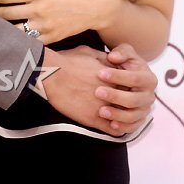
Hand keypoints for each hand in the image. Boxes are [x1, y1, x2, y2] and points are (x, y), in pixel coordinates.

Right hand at [37, 44, 155, 135]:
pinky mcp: (94, 119)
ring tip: (120, 116)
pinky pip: (113, 130)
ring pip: (125, 118)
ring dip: (124, 118)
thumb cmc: (67, 61)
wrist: (51, 74)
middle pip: (131, 103)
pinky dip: (115, 129)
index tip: (126, 89)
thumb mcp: (89, 52)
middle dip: (128, 103)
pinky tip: (112, 125)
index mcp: (114, 76)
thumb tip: (112, 61)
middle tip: (124, 103)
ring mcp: (105, 107)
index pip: (132, 86)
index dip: (129, 88)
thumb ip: (104, 58)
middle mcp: (113, 93)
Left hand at [94, 43, 157, 132]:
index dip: (118, 76)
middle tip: (97, 92)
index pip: (135, 78)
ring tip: (101, 111)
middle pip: (134, 99)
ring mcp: (145, 109)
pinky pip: (133, 127)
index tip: (100, 73)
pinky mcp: (139, 120)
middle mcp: (149, 96)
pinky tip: (111, 124)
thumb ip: (121, 52)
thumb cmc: (125, 63)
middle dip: (115, 96)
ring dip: (117, 114)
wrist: (126, 78)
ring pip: (133, 116)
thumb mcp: (125, 53)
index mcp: (149, 78)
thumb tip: (114, 57)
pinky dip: (123, 127)